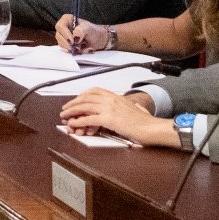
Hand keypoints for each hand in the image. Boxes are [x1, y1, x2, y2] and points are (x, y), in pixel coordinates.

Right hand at [56, 14, 112, 55]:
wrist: (99, 40)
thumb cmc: (94, 32)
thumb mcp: (89, 29)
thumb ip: (81, 30)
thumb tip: (75, 37)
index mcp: (67, 20)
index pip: (60, 26)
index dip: (65, 34)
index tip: (73, 41)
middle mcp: (63, 28)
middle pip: (59, 36)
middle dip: (68, 43)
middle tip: (76, 47)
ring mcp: (64, 37)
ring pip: (61, 44)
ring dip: (72, 48)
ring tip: (82, 48)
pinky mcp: (66, 45)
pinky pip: (66, 50)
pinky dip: (74, 52)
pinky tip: (81, 50)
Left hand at [58, 88, 177, 147]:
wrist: (153, 128)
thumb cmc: (146, 122)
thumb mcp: (134, 108)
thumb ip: (127, 106)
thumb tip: (129, 108)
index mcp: (116, 96)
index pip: (94, 91)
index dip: (82, 95)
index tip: (76, 99)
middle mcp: (111, 100)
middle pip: (86, 98)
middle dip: (73, 103)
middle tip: (65, 108)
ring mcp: (109, 109)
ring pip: (84, 107)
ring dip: (72, 111)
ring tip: (65, 116)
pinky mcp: (109, 119)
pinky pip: (89, 119)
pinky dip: (78, 121)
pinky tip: (74, 123)